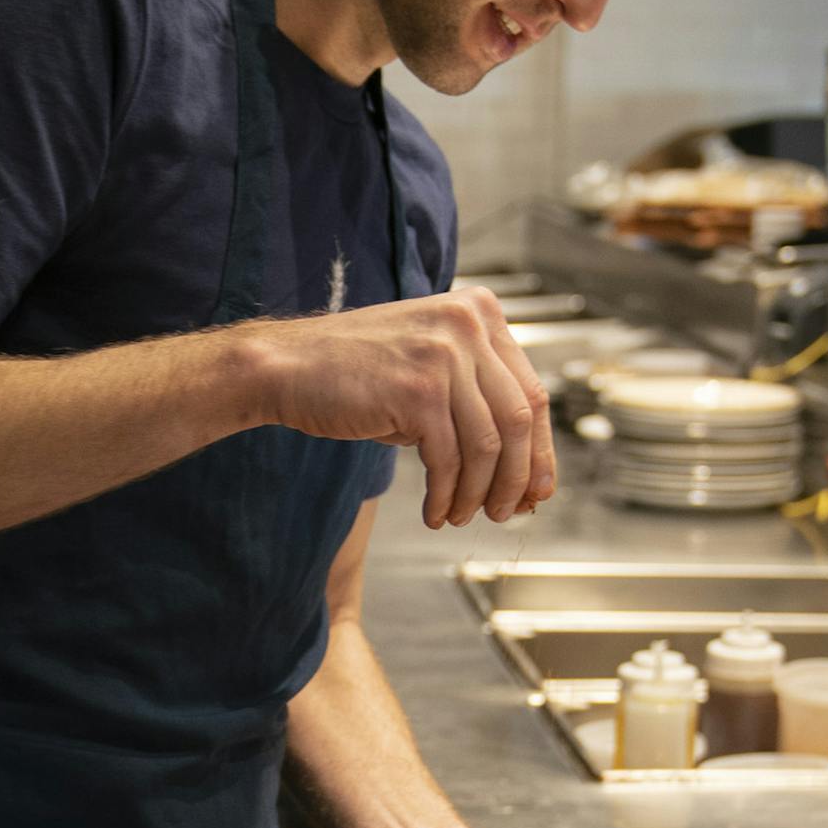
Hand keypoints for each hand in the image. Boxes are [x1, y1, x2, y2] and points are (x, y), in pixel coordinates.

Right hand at [247, 287, 556, 529]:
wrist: (286, 367)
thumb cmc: (358, 373)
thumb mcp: (431, 367)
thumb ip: (477, 402)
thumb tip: (525, 475)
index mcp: (481, 311)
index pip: (532, 391)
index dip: (540, 450)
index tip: (537, 490)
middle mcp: (469, 325)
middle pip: (520, 419)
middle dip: (517, 477)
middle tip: (507, 512)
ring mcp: (445, 355)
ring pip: (489, 445)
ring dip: (479, 493)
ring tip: (461, 516)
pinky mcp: (418, 391)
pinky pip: (449, 459)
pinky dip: (446, 495)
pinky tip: (435, 512)